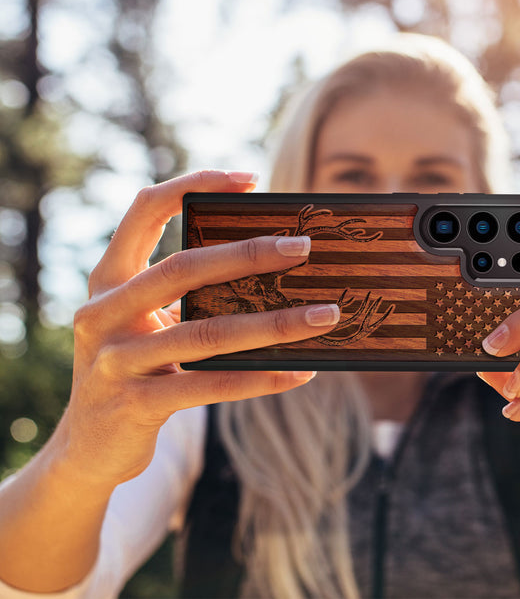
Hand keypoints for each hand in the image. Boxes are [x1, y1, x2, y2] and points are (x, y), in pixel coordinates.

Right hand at [55, 170, 339, 488]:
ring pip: (207, 333)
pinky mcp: (135, 404)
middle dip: (248, 254)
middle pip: (182, 268)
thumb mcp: (144, 323)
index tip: (249, 179)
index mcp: (109, 279)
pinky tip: (301, 372)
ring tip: (325, 315)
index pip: (145, 210)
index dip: (194, 184)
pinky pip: (211, 386)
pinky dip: (261, 378)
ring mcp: (116, 360)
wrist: (87, 447)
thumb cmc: (133, 368)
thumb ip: (184, 295)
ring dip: (275, 324)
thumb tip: (269, 269)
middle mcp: (104, 312)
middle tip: (303, 248)